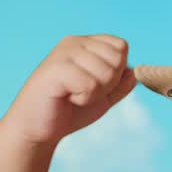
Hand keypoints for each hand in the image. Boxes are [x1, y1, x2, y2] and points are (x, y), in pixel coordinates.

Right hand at [4, 34, 136, 145]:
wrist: (38, 128)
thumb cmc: (69, 111)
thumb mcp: (103, 97)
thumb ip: (121, 85)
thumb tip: (134, 72)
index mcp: (86, 44)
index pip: (121, 47)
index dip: (116, 72)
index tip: (95, 85)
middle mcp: (74, 43)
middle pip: (117, 58)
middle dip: (108, 84)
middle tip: (83, 92)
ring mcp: (63, 53)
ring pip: (106, 72)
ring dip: (95, 93)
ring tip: (73, 95)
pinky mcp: (55, 69)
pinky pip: (90, 84)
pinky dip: (83, 98)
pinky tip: (67, 98)